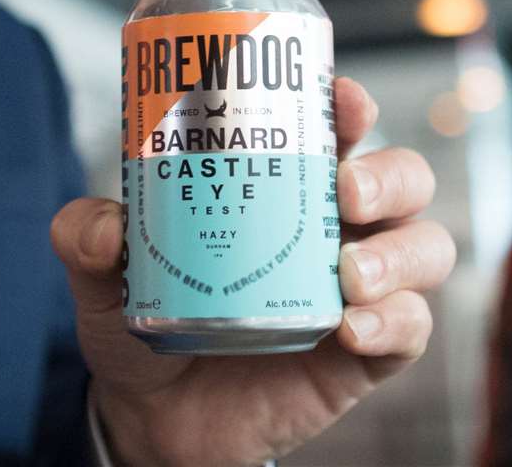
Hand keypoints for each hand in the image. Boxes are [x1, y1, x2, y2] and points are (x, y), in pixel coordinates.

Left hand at [51, 77, 455, 465]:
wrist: (156, 414)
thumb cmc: (148, 316)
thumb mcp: (103, 275)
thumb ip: (87, 240)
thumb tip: (107, 227)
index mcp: (281, 185)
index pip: (334, 130)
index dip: (349, 105)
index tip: (341, 98)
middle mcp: (331, 228)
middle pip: (401, 179)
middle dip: (389, 175)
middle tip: (345, 191)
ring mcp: (356, 289)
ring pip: (424, 247)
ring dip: (400, 253)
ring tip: (349, 274)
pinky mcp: (365, 354)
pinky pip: (411, 331)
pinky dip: (394, 323)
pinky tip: (352, 328)